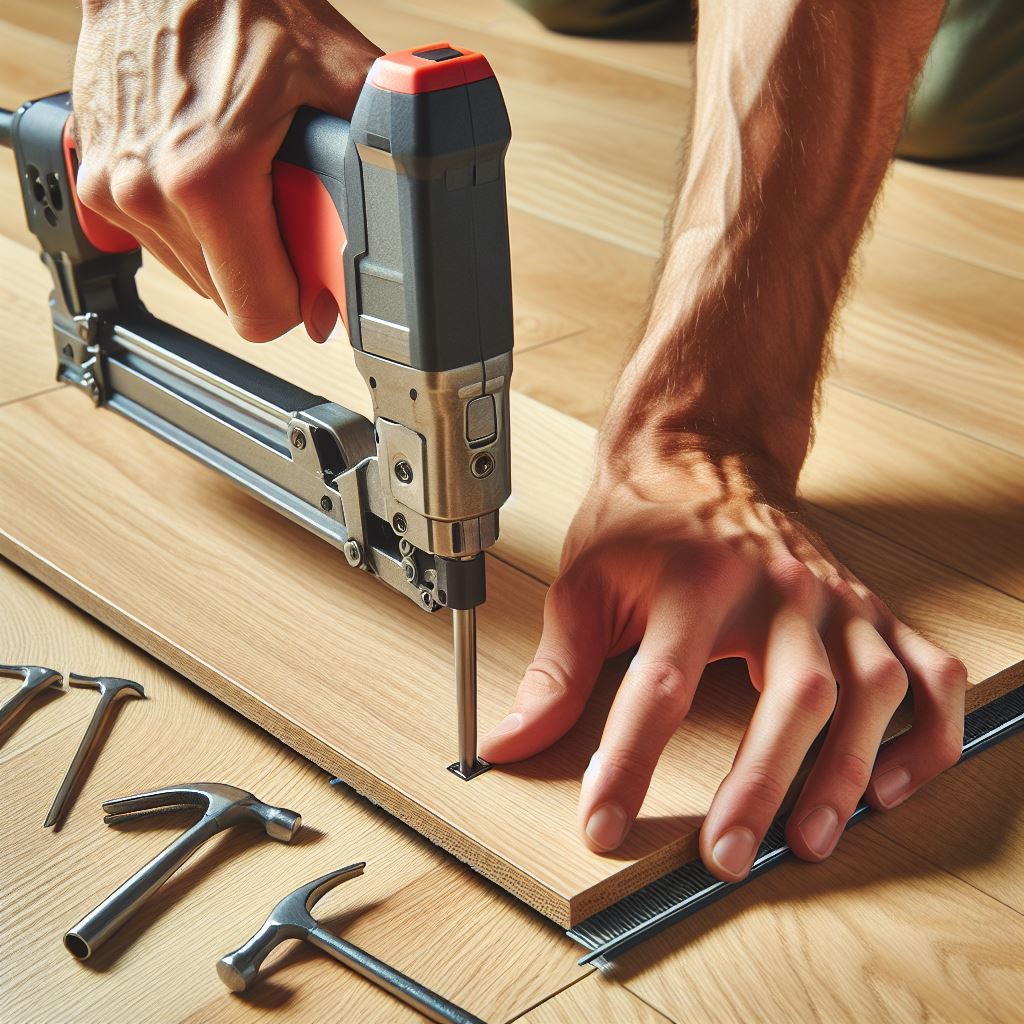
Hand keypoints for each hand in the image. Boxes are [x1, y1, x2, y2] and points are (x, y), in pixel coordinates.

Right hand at [72, 0, 379, 340]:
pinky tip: (209, 169)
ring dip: (228, 242)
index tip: (313, 271)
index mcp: (207, 182)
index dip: (300, 300)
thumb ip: (380, 156)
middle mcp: (147, 192)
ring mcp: (112, 188)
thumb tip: (398, 222)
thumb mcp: (339, 72)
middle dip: (267, 264)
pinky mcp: (93, 177)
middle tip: (284, 199)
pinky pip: (159, 239)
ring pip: (195, 273)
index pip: (261, 315)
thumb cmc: (245, 2)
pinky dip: (190, 221)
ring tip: (246, 174)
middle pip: (230, 296)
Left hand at [480, 440, 965, 878]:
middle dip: (760, 785)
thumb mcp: (584, 586)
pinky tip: (889, 784)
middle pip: (790, 695)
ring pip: (868, 688)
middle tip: (724, 856)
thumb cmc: (642, 521)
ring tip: (809, 839)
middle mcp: (777, 588)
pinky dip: (925, 735)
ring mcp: (833, 599)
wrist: (702, 454)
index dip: (630, 765)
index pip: (661, 688)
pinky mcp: (868, 609)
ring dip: (846, 770)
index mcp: (696, 579)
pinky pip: (927, 672)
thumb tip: (510, 742)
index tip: (604, 824)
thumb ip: (557, 671)